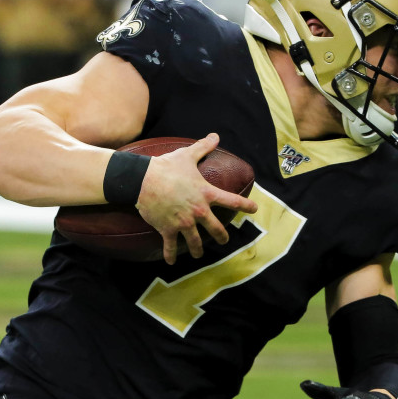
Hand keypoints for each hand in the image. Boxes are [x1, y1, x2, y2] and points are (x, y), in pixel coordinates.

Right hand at [136, 133, 256, 264]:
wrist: (143, 180)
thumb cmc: (167, 167)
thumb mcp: (187, 155)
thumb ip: (203, 147)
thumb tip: (215, 136)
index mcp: (206, 193)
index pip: (232, 201)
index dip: (245, 206)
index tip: (254, 210)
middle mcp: (198, 211)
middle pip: (216, 229)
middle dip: (221, 237)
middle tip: (224, 241)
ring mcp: (183, 222)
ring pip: (195, 242)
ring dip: (198, 250)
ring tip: (198, 255)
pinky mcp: (168, 229)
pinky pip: (171, 246)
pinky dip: (171, 255)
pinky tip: (172, 262)